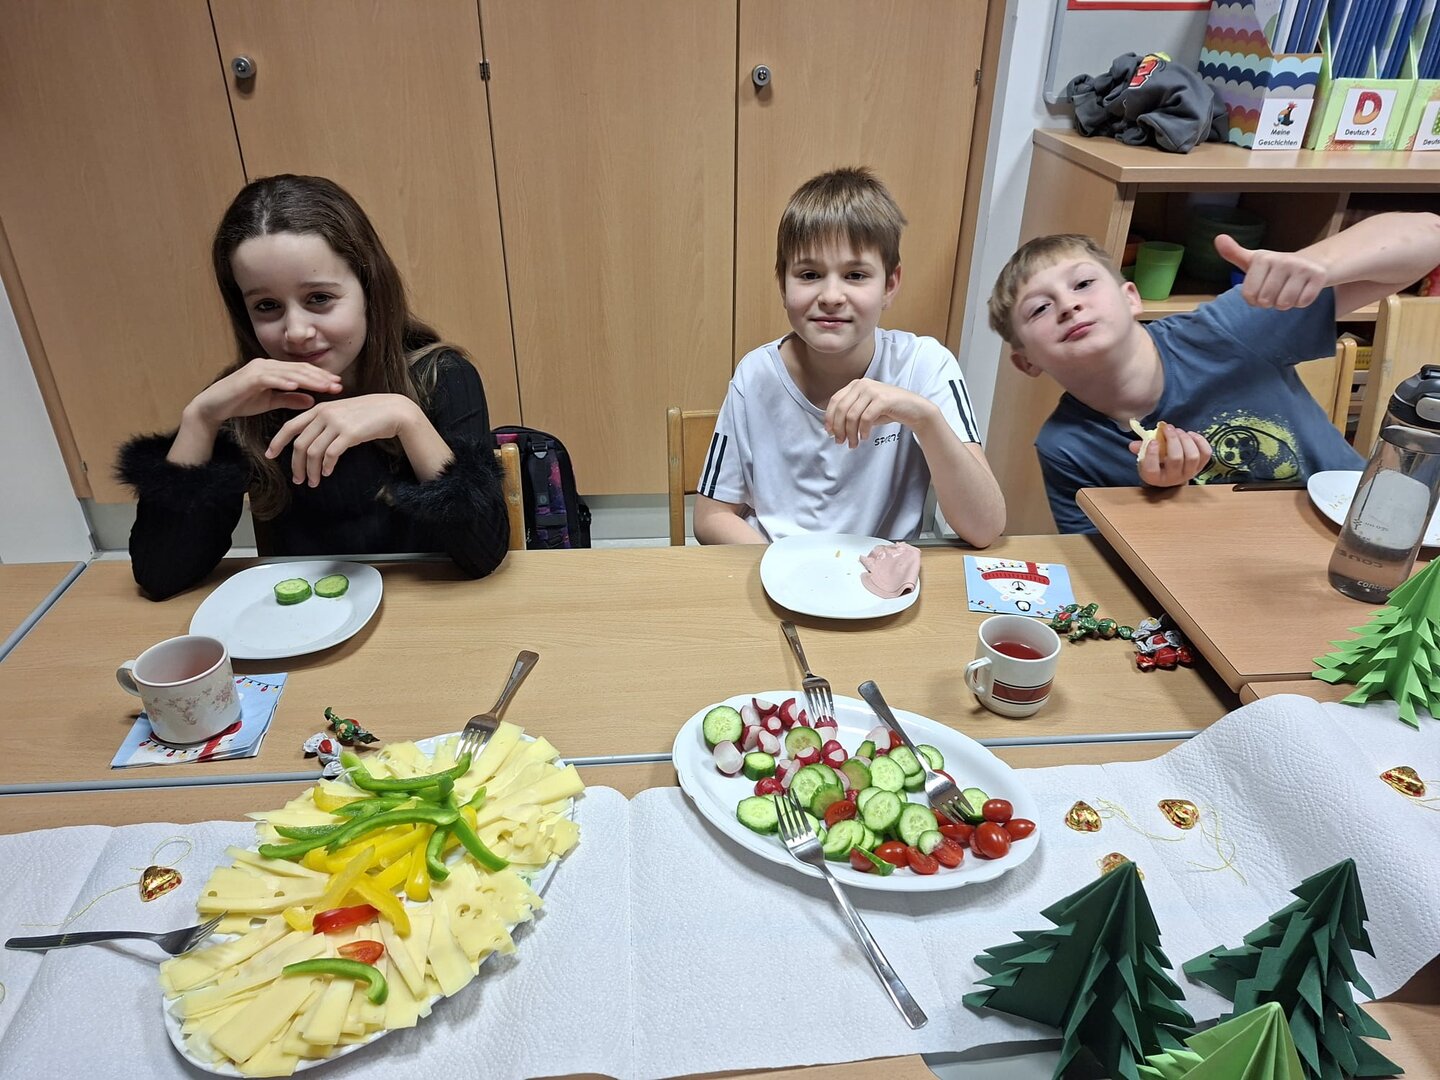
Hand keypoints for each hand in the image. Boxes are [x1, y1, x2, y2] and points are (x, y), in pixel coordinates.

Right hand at [189, 358, 343, 426]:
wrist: (214, 406)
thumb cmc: (241, 402)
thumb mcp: (271, 402)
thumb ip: (290, 399)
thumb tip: (312, 401)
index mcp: (273, 369)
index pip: (302, 371)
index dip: (320, 377)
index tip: (338, 385)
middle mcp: (267, 365)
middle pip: (299, 369)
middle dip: (320, 377)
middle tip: (338, 385)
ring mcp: (258, 369)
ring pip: (288, 372)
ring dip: (308, 379)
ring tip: (325, 386)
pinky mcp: (249, 378)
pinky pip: (270, 378)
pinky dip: (283, 381)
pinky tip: (297, 386)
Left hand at [265, 394, 420, 486]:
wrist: (393, 410)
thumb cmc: (368, 414)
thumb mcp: (342, 413)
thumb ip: (325, 422)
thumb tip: (310, 442)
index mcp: (320, 409)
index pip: (290, 426)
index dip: (277, 442)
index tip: (270, 455)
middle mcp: (325, 414)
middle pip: (300, 444)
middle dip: (296, 465)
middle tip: (298, 480)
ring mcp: (337, 423)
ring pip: (314, 452)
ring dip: (311, 471)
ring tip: (313, 482)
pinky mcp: (349, 433)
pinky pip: (331, 454)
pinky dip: (326, 466)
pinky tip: (327, 473)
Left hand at [824, 379, 934, 448]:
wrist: (913, 408)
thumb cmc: (888, 410)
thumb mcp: (865, 409)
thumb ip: (849, 414)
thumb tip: (833, 429)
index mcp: (855, 385)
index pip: (835, 401)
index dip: (829, 418)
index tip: (830, 433)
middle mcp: (862, 384)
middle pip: (841, 409)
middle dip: (839, 428)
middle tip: (840, 442)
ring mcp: (872, 390)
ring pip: (852, 416)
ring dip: (851, 433)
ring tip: (854, 443)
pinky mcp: (882, 399)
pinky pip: (866, 418)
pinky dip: (863, 430)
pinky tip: (865, 437)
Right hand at [1129, 423, 1211, 486]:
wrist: (1171, 474)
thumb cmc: (1156, 463)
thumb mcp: (1145, 458)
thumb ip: (1140, 449)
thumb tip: (1133, 445)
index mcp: (1154, 478)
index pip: (1151, 469)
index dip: (1152, 454)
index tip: (1153, 441)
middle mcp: (1173, 478)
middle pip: (1176, 459)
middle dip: (1172, 440)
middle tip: (1167, 428)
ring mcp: (1189, 473)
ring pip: (1192, 456)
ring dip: (1185, 439)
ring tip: (1178, 430)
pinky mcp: (1201, 466)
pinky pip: (1205, 453)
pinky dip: (1200, 441)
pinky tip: (1190, 434)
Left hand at [1215, 234, 1326, 309]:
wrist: (1313, 262)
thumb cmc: (1276, 267)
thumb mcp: (1253, 261)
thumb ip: (1234, 253)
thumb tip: (1218, 238)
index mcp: (1262, 258)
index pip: (1249, 296)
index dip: (1254, 300)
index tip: (1262, 288)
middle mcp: (1282, 260)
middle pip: (1266, 301)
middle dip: (1270, 302)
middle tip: (1277, 290)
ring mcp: (1302, 267)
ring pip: (1284, 303)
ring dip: (1286, 303)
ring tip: (1289, 290)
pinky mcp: (1319, 276)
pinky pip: (1303, 302)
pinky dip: (1301, 302)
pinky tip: (1302, 290)